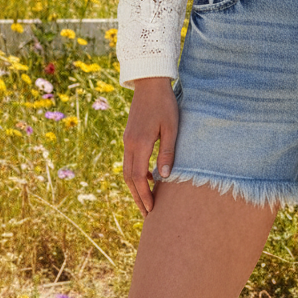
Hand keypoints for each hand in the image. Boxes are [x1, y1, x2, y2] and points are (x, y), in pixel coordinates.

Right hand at [122, 76, 178, 216]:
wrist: (149, 83)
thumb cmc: (165, 104)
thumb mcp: (171, 128)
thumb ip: (167, 152)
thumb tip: (164, 177)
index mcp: (139, 144)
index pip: (137, 178)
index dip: (144, 196)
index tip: (151, 210)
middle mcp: (129, 144)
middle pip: (128, 178)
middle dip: (137, 197)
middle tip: (147, 213)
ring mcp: (127, 140)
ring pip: (127, 170)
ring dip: (135, 187)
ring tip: (146, 200)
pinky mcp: (129, 135)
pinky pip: (129, 161)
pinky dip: (135, 174)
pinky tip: (146, 178)